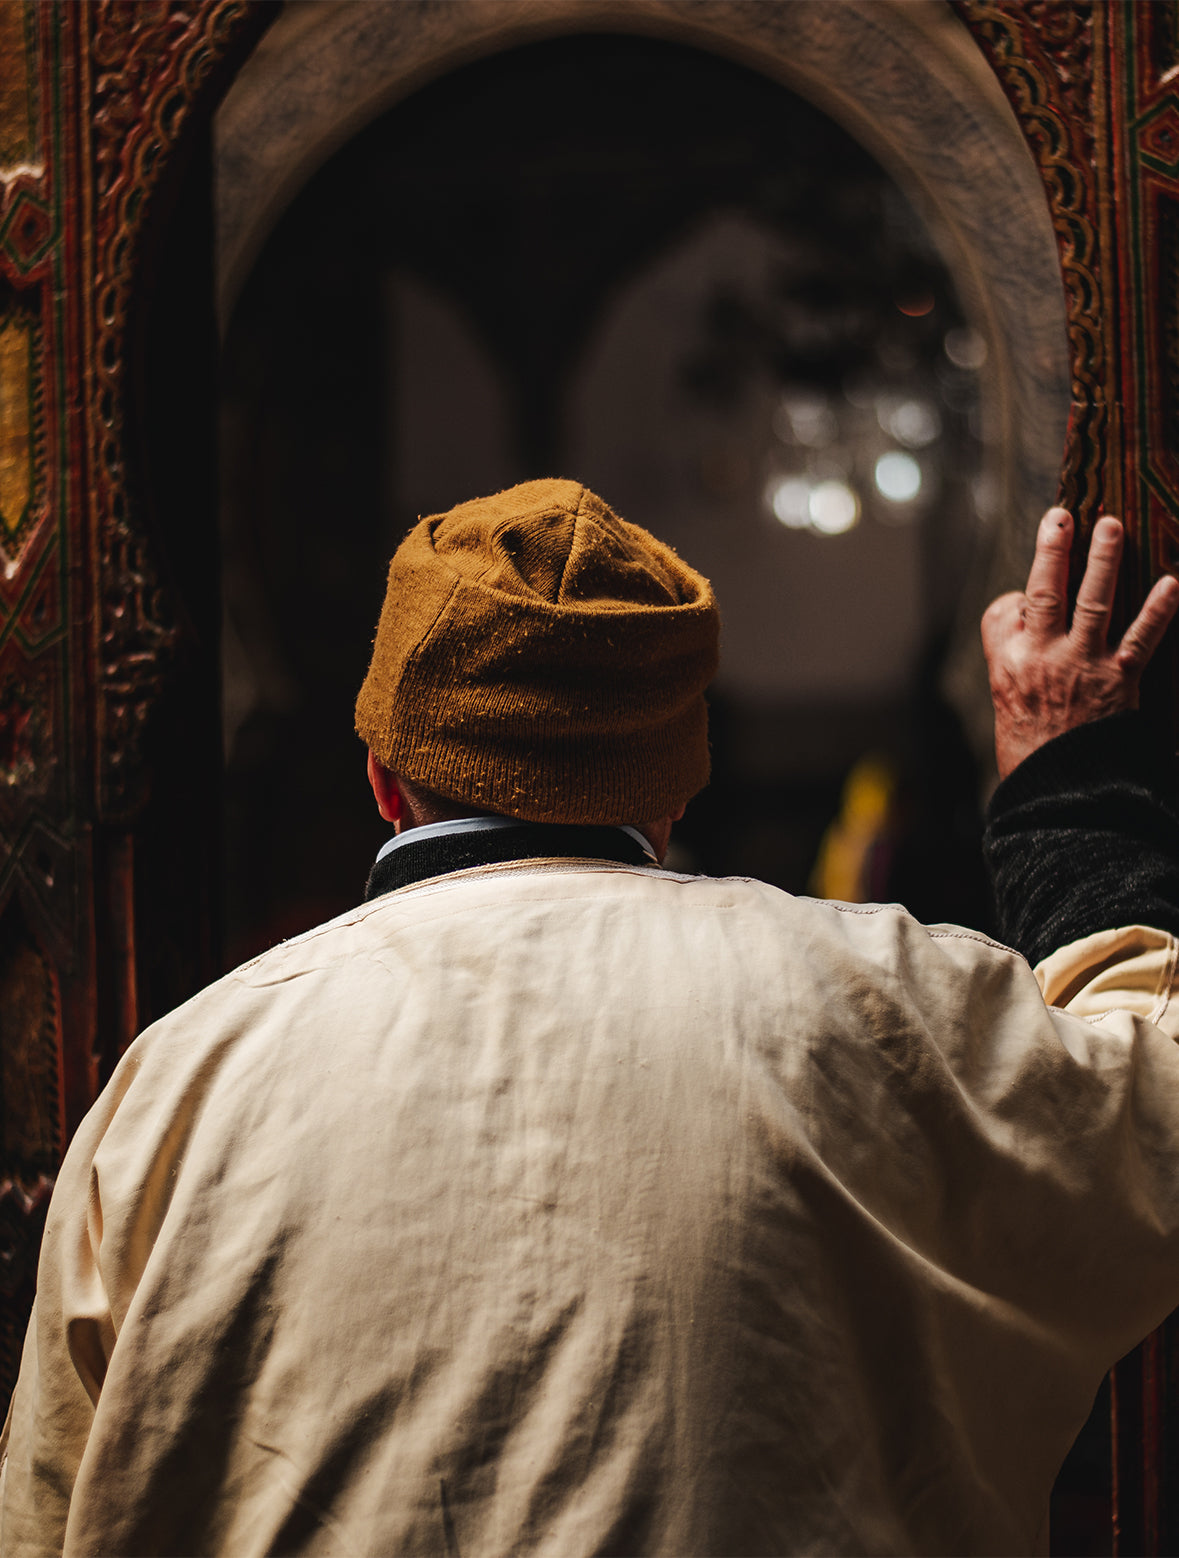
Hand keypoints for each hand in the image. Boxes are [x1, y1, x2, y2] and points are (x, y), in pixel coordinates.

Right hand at [981, 507, 1178, 779]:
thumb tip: (1031, 616)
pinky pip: (1141, 638)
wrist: (1060, 792)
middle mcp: (1043, 657)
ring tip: (1111, 526)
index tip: (1027, 593)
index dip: (1017, 597)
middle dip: (1054, 548)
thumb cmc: (1030, 750)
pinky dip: (1158, 610)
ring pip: (1093, 602)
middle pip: (1047, 590)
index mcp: (1008, 662)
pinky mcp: (1118, 682)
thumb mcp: (1005, 701)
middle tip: (1063, 516)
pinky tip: (1171, 584)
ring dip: (1104, 561)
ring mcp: (1082, 666)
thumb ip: (1017, 656)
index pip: (1008, 610)